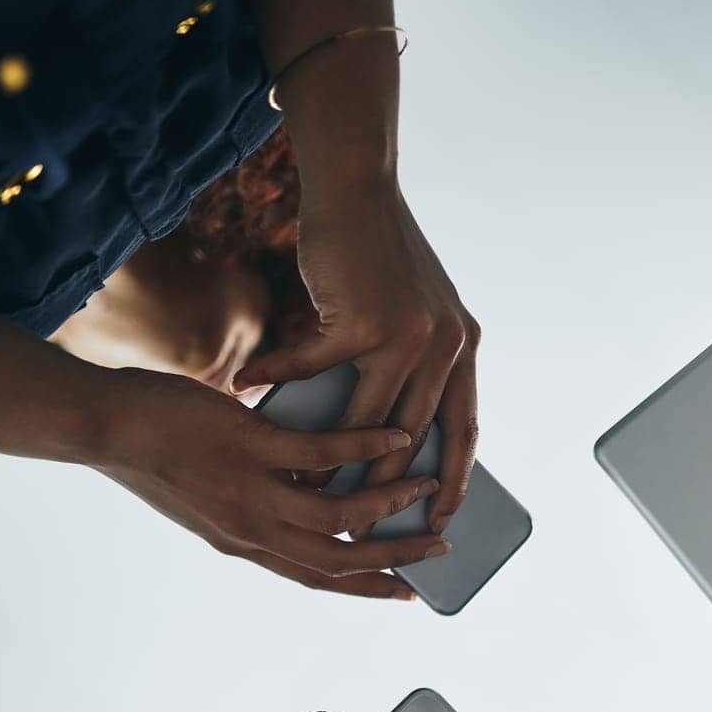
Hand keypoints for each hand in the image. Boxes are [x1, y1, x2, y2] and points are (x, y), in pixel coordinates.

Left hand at [94, 367, 450, 596]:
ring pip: (339, 516)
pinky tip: (396, 434)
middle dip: (396, 558)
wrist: (106, 427)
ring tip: (426, 485)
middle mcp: (251, 531)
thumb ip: (259, 499)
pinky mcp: (250, 448)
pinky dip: (367, 446)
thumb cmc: (155, 451)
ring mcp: (251, 493)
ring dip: (390, 503)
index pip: (317, 578)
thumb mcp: (209, 494)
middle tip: (439, 548)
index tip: (406, 591)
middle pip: (339, 560)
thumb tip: (310, 483)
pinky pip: (323, 455)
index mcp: (244, 544)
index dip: (366, 587)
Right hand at [233, 180, 479, 533]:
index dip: (455, 477)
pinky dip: (277, 377)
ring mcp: (406, 334)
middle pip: (412, 437)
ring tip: (306, 486)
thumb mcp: (409, 312)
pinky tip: (246, 389)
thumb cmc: (377, 253)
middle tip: (367, 527)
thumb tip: (391, 430)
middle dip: (388, 489)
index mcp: (461, 347)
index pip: (465, 427)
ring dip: (335, 457)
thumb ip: (411, 364)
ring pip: (369, 420)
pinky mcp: (362, 320)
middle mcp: (444, 344)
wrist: (358, 185)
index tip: (441, 517)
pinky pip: (313, 367)